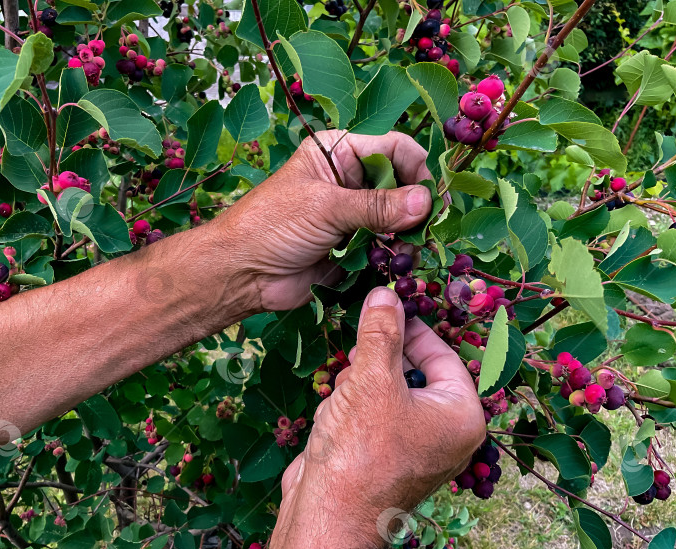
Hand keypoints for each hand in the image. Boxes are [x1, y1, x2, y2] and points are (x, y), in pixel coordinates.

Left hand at [212, 131, 432, 310]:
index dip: (418, 169)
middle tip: (427, 229)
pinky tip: (398, 264)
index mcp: (339, 152)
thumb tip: (426, 202)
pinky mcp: (354, 247)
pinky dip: (396, 256)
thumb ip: (377, 206)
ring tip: (408, 250)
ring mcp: (354, 215)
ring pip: (399, 219)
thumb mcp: (325, 207)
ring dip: (408, 235)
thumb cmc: (272, 225)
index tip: (434, 197)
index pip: (395, 148)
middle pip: (403, 184)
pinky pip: (387, 247)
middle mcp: (350, 180)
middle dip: (417, 206)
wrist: (241, 273)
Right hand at [255, 287, 484, 548]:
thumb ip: (381, 333)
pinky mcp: (384, 459)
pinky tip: (334, 416)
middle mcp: (445, 434)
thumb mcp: (372, 380)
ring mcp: (415, 450)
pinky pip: (374, 417)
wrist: (328, 518)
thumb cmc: (361, 451)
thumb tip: (385, 294)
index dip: (413, 329)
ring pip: (389, 393)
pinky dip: (353, 409)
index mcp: (461, 416)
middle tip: (359, 349)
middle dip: (381, 360)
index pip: (444, 356)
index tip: (387, 308)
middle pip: (416, 374)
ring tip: (344, 390)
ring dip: (362, 384)